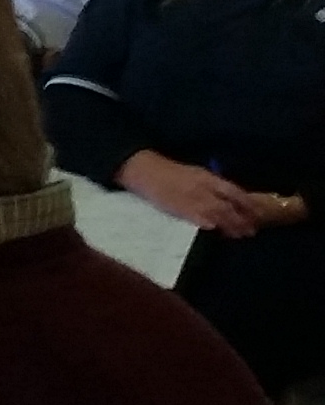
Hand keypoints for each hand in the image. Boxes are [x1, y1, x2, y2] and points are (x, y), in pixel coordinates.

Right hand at [119, 152, 286, 239]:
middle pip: (228, 205)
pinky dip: (207, 223)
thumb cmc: (168, 171)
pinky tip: (215, 230)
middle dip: (242, 218)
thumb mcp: (194, 173)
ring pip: (216, 213)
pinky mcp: (177, 208)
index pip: (234, 192)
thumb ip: (211, 185)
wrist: (144, 169)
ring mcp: (191, 199)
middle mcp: (203, 188)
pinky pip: (196, 217)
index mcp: (208, 178)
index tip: (259, 213)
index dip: (248, 203)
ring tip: (240, 234)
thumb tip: (228, 199)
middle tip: (252, 230)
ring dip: (229, 225)